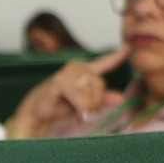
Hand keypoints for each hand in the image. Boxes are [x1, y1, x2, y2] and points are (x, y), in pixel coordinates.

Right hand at [10, 45, 128, 136]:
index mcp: (82, 71)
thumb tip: (119, 97)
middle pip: (99, 82)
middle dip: (97, 101)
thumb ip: (100, 99)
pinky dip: (81, 106)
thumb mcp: (83, 104)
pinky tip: (79, 113)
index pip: (103, 62)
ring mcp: (66, 72)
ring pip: (91, 89)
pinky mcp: (58, 81)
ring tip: (81, 115)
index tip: (128, 48)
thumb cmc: (57, 107)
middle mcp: (75, 68)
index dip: (116, 55)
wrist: (35, 114)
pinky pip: (79, 95)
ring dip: (89, 105)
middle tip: (87, 113)